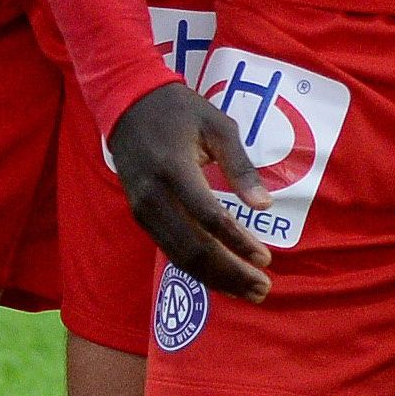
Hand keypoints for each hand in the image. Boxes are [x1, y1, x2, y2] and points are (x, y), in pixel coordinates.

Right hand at [108, 81, 276, 304]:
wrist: (128, 103)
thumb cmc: (180, 111)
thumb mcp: (217, 126)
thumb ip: (240, 166)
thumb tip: (265, 205)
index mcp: (174, 169)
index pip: (208, 217)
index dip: (238, 242)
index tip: (266, 258)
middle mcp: (154, 195)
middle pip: (194, 247)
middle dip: (230, 273)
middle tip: (262, 289)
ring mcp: (143, 209)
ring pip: (180, 256)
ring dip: (215, 279)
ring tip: (247, 292)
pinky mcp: (139, 215)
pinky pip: (169, 250)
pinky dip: (197, 269)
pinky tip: (220, 277)